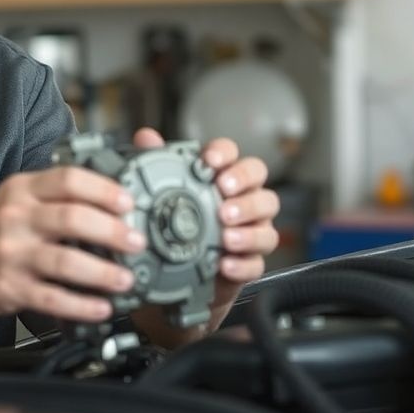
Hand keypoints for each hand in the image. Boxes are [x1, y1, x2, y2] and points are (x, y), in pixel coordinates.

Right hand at [0, 167, 144, 322]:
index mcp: (22, 191)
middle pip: (73, 218)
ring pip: (66, 261)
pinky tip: (100, 307)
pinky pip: (52, 298)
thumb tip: (107, 200)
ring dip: (103, 273)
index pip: (69, 180)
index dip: (104, 190)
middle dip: (113, 232)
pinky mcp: (7, 288)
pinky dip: (81, 305)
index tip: (129, 202)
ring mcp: (11, 254)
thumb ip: (52, 195)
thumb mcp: (12, 197)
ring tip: (126, 279)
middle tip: (137, 242)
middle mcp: (16, 218)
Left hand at [131, 128, 279, 342]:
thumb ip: (158, 162)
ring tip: (226, 235)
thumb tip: (146, 137)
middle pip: (261, 186)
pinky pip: (257, 264)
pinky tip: (225, 264)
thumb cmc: (179, 225)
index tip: (209, 160)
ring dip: (248, 230)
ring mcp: (251, 234)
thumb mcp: (164, 193)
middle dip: (245, 189)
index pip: (234, 156)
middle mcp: (244, 203)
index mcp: (224, 179)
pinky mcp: (250, 264)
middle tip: (223, 196)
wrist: (178, 275)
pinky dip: (242, 264)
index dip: (225, 154)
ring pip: (267, 227)